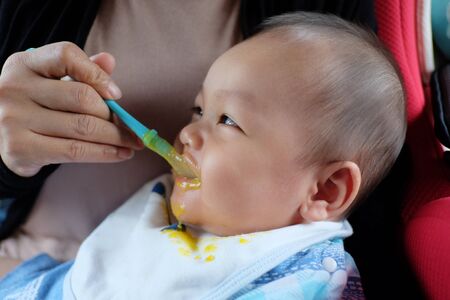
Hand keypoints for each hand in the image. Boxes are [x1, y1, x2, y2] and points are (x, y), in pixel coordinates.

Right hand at [0, 42, 142, 176]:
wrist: (1, 139)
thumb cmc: (37, 105)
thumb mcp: (53, 82)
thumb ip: (82, 70)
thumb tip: (109, 60)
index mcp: (24, 64)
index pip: (66, 55)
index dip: (97, 74)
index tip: (117, 94)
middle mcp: (14, 87)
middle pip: (82, 97)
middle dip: (112, 114)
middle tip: (127, 126)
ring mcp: (13, 119)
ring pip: (83, 127)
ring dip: (116, 137)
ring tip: (132, 142)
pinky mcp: (20, 148)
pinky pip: (75, 151)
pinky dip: (105, 153)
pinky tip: (121, 154)